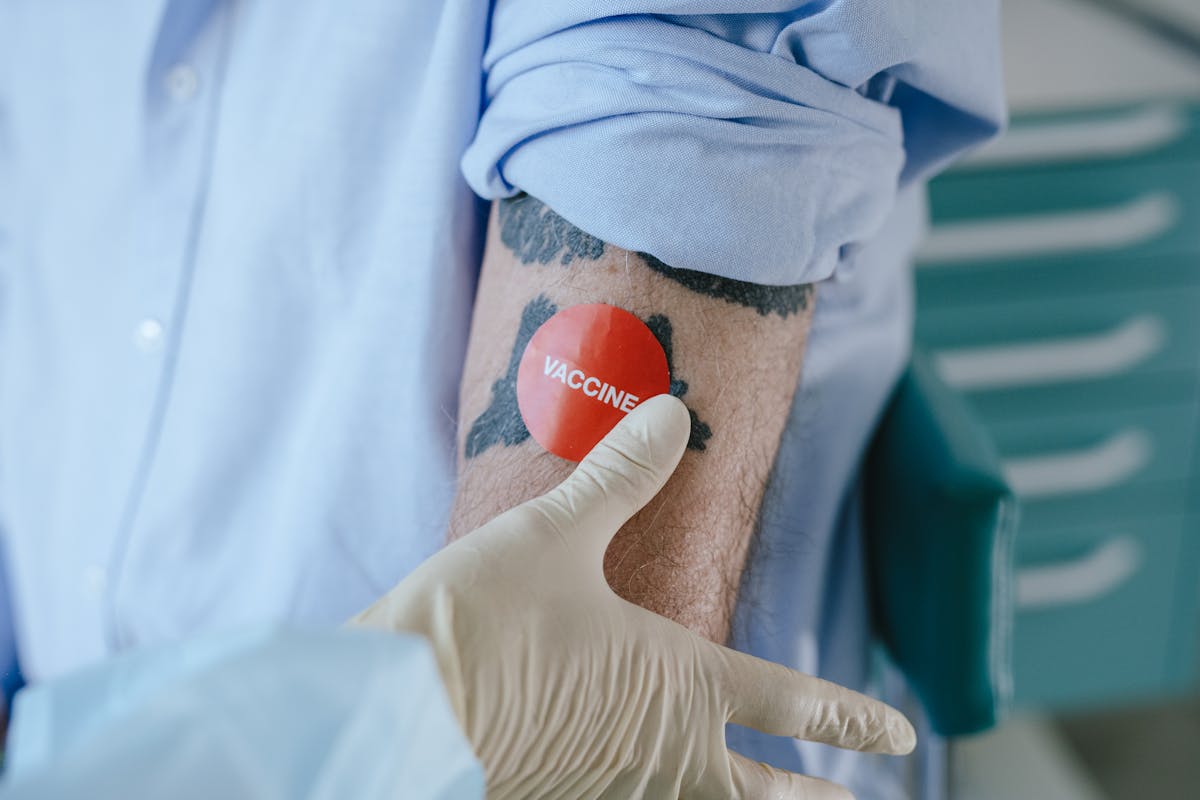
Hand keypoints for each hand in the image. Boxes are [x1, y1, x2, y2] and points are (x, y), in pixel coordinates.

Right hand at [351, 395, 914, 798]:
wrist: (395, 715)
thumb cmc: (478, 621)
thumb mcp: (553, 533)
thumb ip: (620, 476)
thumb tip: (672, 414)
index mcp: (675, 680)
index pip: (787, 702)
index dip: (849, 718)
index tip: (899, 735)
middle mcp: (656, 748)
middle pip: (759, 793)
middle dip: (814, 799)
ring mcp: (607, 787)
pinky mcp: (554, 798)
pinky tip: (642, 791)